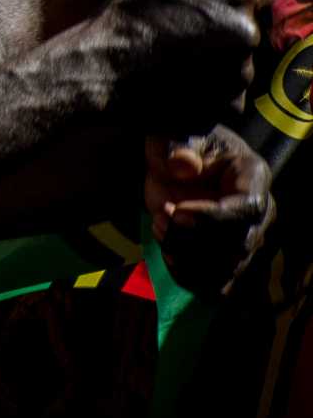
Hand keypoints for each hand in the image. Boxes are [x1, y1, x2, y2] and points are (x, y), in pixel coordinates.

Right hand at [85, 0, 270, 131]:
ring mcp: (241, 71)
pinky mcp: (230, 105)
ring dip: (219, 60)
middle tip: (189, 33)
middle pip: (252, 27)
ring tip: (180, 59)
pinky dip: (211, 90)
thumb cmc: (127, 12)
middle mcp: (248, 31)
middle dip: (228, 29)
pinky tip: (180, 80)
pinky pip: (229, 94)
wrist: (102, 65)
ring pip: (241, 62)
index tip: (217, 4)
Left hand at [145, 126, 274, 295]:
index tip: (176, 211)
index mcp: (253, 176)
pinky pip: (215, 283)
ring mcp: (244, 238)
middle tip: (161, 216)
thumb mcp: (175, 134)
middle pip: (237, 245)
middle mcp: (257, 213)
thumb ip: (180, 147)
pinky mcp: (225, 257)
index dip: (212, 217)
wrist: (175, 160)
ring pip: (227, 270)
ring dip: (186, 257)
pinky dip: (187, 274)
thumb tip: (184, 166)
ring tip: (160, 227)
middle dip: (191, 238)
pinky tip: (166, 252)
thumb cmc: (181, 142)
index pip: (247, 208)